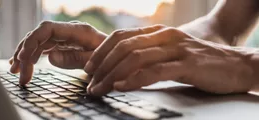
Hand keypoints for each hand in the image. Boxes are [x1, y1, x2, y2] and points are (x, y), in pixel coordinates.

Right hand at [9, 21, 106, 84]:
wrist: (119, 56)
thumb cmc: (110, 57)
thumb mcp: (95, 61)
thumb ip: (74, 59)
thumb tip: (50, 57)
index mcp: (77, 31)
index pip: (47, 29)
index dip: (32, 41)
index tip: (23, 57)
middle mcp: (68, 31)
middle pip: (39, 36)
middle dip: (25, 53)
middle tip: (19, 74)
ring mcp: (64, 37)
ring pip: (38, 42)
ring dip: (25, 56)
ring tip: (16, 72)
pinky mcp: (62, 44)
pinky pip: (43, 47)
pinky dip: (32, 56)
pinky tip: (24, 65)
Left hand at [84, 25, 257, 95]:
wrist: (237, 65)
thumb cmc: (199, 63)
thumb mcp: (170, 54)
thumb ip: (149, 57)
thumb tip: (121, 69)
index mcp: (158, 33)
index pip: (120, 37)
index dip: (101, 52)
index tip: (89, 68)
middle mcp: (164, 36)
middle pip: (123, 47)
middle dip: (102, 66)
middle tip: (91, 83)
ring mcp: (176, 48)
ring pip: (135, 58)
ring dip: (112, 75)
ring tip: (100, 89)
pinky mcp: (187, 64)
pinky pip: (155, 70)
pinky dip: (135, 79)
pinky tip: (122, 87)